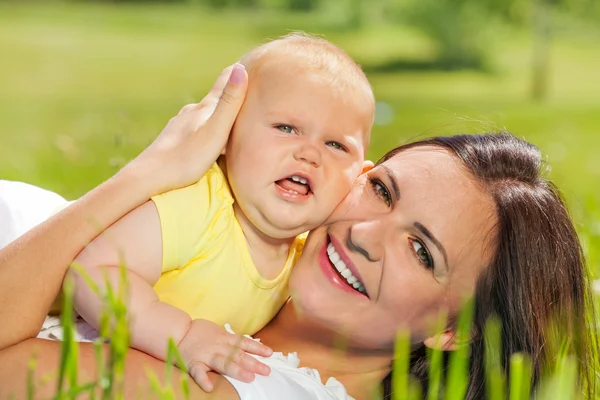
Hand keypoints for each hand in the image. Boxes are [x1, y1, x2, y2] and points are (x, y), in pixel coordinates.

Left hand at [129, 63, 247, 193]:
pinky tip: (205, 139)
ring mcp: (180, 126)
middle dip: (230, 96)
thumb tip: (240, 68)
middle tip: (247, 93)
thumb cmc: (185, 158)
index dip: (238, 73)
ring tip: (230, 118)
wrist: (148, 178)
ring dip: (217, 115)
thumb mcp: (215, 131)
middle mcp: (191, 113)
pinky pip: (195, 130)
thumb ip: (228, 103)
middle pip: (214, 100)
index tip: (250, 63)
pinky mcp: (173, 141)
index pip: (224, 83)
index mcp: (204, 109)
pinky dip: (206, 129)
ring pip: (203, 116)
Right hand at [178, 319, 272, 391]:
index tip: (270, 354)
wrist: (177, 331)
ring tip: (249, 378)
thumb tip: (248, 345)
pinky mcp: (194, 364)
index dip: (258, 348)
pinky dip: (203, 380)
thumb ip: (231, 340)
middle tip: (266, 371)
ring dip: (237, 370)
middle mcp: (218, 347)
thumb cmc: (200, 332)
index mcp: (225, 339)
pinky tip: (210, 388)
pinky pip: (198, 373)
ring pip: (224, 363)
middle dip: (253, 363)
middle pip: (238, 355)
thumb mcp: (218, 332)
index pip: (245, 343)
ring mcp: (206, 355)